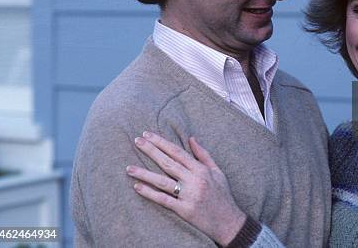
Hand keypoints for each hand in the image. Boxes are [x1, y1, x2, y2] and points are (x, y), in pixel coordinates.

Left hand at [126, 132, 245, 245]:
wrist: (229, 222)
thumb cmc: (223, 195)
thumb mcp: (217, 171)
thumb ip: (203, 155)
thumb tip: (191, 138)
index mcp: (201, 170)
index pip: (178, 152)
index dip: (162, 142)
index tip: (148, 135)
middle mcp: (194, 180)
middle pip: (168, 163)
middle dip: (151, 151)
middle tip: (137, 141)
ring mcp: (189, 195)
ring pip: (163, 181)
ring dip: (144, 174)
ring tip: (129, 168)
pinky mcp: (184, 210)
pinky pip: (164, 200)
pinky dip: (150, 193)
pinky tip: (137, 187)